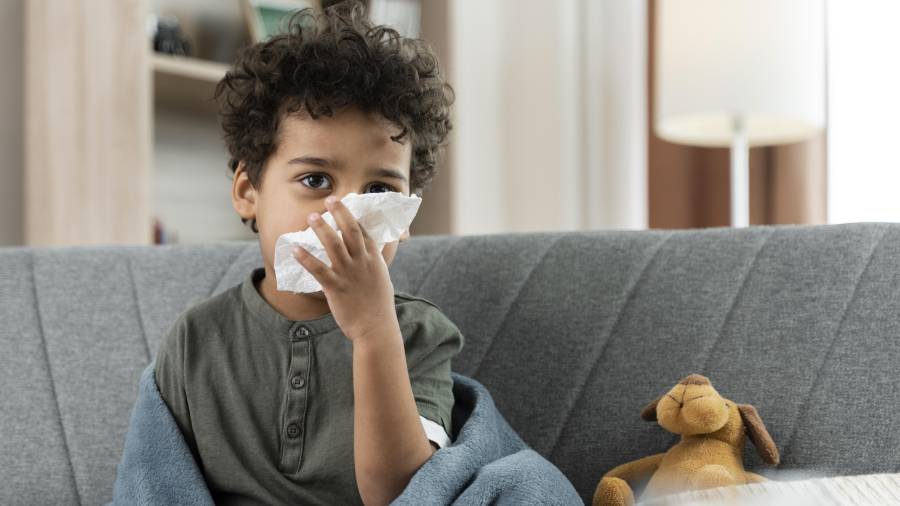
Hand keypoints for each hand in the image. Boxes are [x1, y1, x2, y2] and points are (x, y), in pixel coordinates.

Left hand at [292, 196, 398, 341]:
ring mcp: (349, 274)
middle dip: (340, 213)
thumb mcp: (382, 278)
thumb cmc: (379, 305)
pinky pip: (318, 270)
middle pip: (350, 231)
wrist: (376, 327)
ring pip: (333, 245)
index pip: (364, 232)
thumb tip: (370, 252)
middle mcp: (362, 263)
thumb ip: (374, 263)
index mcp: (374, 259)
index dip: (353, 215)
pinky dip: (306, 259)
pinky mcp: (336, 288)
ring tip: (311, 216)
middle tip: (329, 199)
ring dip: (321, 229)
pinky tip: (295, 249)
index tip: (344, 202)